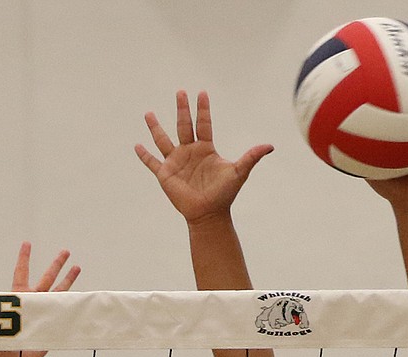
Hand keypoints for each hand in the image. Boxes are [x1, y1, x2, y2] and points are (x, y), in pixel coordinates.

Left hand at [0, 242, 78, 356]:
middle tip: (66, 250)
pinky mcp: (52, 322)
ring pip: (59, 290)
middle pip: (47, 277)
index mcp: (17, 296)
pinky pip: (63, 308)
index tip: (27, 243)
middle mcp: (32, 301)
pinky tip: (83, 293)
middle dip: (56, 264)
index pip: (21, 272)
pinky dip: (73, 300)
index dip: (24, 257)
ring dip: (69, 279)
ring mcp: (44, 311)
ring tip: (77, 266)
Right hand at [135, 90, 272, 224]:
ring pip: (163, 140)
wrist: (208, 214)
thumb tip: (270, 146)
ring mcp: (176, 162)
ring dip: (155, 127)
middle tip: (180, 92)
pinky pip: (152, 162)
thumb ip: (251, 157)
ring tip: (148, 113)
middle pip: (183, 125)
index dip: (203, 109)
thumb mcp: (239, 172)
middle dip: (182, 109)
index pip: (203, 124)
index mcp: (206, 149)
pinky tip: (137, 146)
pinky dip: (144, 155)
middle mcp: (189, 152)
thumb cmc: (224, 194)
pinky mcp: (165, 175)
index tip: (202, 92)